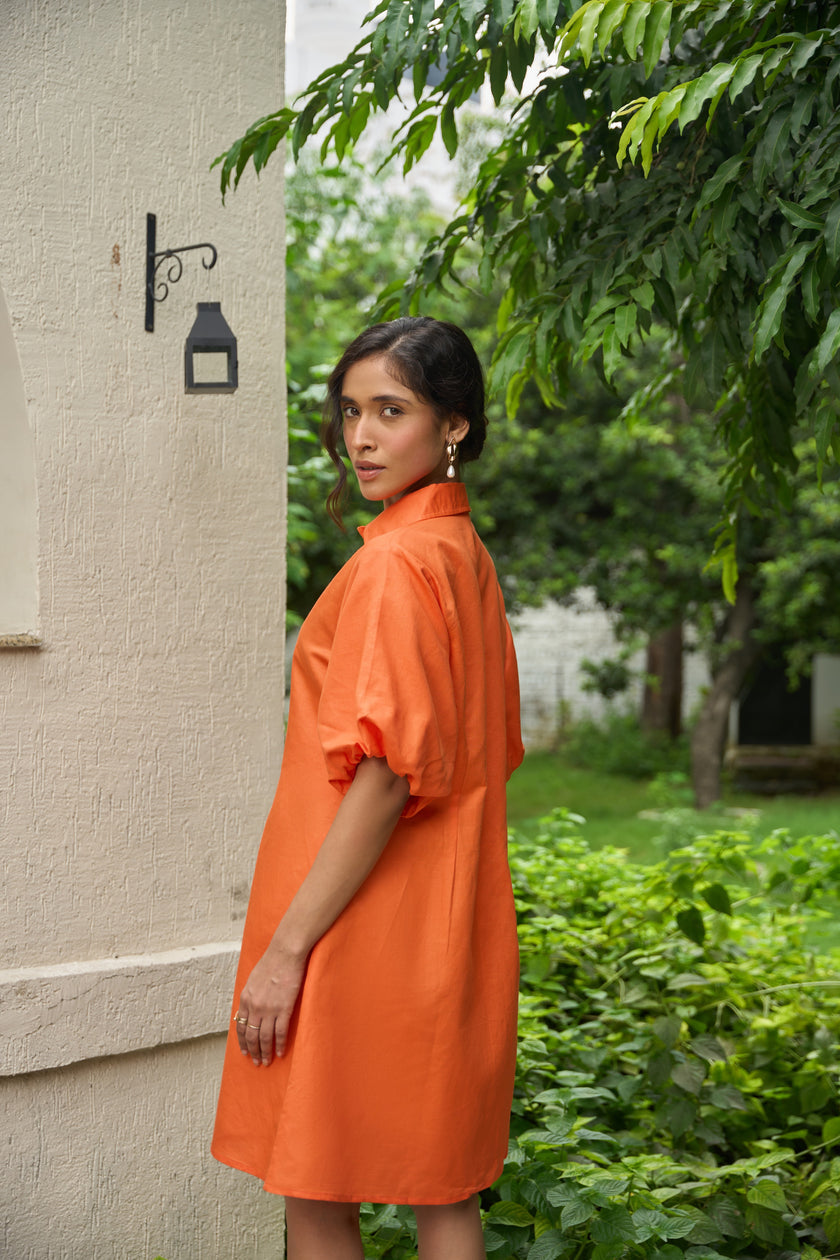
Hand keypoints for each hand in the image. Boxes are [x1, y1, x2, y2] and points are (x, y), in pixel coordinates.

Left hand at [234, 940, 306, 1066]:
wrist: (285, 953)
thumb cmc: (272, 962)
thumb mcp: (253, 979)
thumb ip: (251, 995)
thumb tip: (251, 1008)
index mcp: (245, 998)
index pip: (240, 1026)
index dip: (242, 1042)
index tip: (245, 1052)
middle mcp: (254, 1006)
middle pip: (251, 1036)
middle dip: (253, 1051)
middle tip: (257, 1062)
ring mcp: (269, 1009)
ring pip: (264, 1038)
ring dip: (265, 1052)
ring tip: (267, 1062)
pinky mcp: (284, 1008)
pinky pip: (280, 1032)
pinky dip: (279, 1045)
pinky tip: (280, 1052)